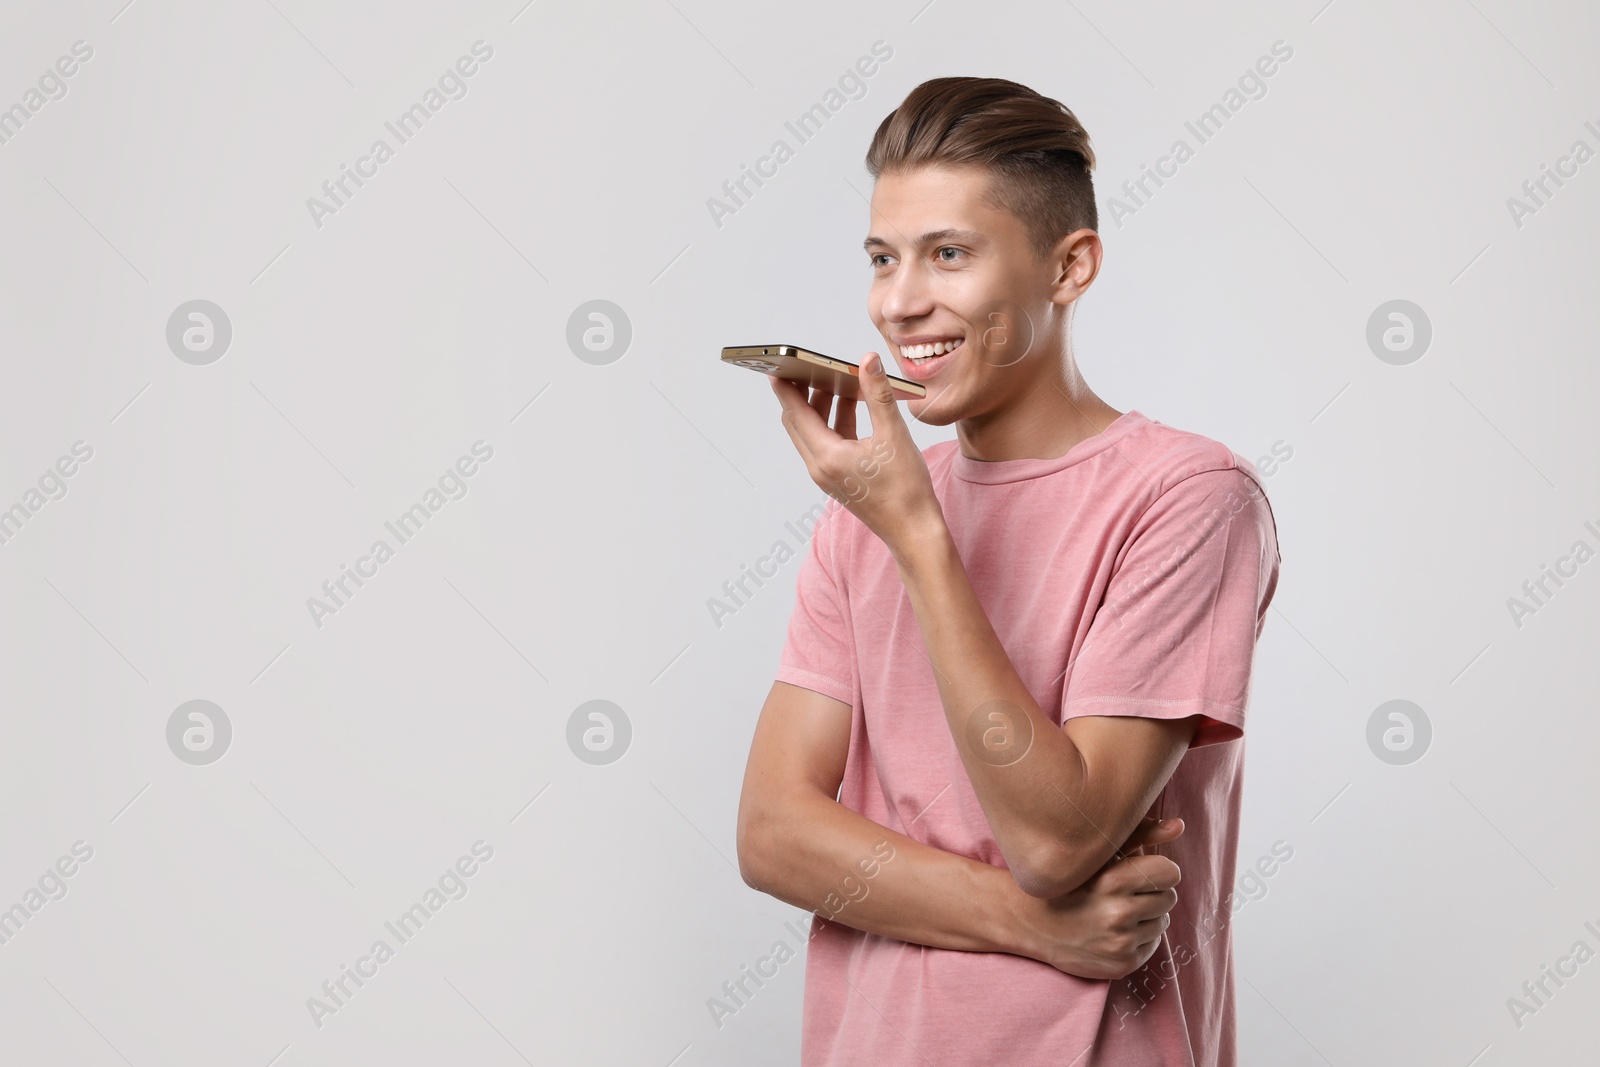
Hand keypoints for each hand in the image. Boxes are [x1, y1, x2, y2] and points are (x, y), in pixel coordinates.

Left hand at [768, 353, 943, 555]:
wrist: (913, 530)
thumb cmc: (905, 490)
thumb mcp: (894, 435)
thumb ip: (878, 394)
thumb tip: (868, 361)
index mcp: (828, 457)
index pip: (796, 414)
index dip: (785, 388)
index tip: (777, 366)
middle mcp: (820, 468)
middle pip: (799, 423)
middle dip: (802, 393)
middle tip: (810, 367)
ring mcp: (827, 476)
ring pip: (812, 433)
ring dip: (820, 408)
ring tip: (836, 382)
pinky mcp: (837, 479)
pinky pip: (826, 444)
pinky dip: (833, 423)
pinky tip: (851, 407)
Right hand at [1005, 816, 1184, 979]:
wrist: (1028, 921)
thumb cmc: (1066, 880)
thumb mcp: (1096, 853)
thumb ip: (1140, 834)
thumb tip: (1179, 825)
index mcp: (1113, 880)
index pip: (1170, 873)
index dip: (1158, 870)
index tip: (1142, 870)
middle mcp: (1118, 914)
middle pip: (1169, 898)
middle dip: (1152, 892)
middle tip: (1125, 892)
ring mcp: (1120, 943)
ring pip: (1161, 922)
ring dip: (1146, 916)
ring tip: (1116, 911)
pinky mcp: (1122, 965)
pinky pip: (1152, 946)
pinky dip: (1139, 938)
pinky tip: (1114, 930)